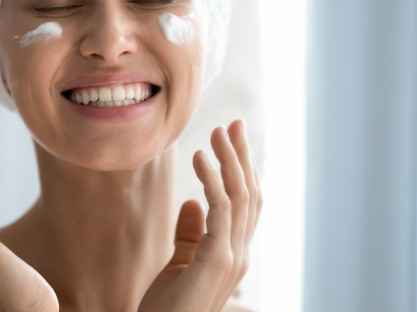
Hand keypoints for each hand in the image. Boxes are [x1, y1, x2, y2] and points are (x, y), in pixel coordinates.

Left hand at [139, 119, 261, 311]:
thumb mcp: (178, 263)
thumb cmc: (166, 308)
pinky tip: (200, 158)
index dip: (243, 169)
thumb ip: (189, 233)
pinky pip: (220, 209)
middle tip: (233, 123)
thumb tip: (192, 201)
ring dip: (230, 159)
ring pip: (241, 196)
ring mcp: (233, 258)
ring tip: (216, 132)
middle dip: (242, 156)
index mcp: (232, 252)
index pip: (246, 202)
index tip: (232, 137)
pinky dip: (213, 179)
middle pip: (250, 194)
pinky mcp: (217, 260)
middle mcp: (240, 253)